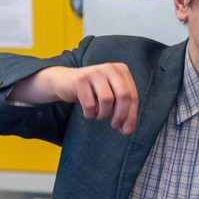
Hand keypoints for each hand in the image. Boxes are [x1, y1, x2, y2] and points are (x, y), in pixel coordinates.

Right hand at [13, 63, 138, 134]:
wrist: (65, 82)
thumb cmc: (93, 92)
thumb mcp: (111, 98)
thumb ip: (122, 112)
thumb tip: (127, 131)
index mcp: (121, 70)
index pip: (133, 96)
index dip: (131, 115)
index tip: (126, 129)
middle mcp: (110, 68)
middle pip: (123, 96)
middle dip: (121, 115)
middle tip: (114, 125)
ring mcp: (95, 72)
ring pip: (107, 100)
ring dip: (103, 114)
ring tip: (98, 115)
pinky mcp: (80, 79)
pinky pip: (90, 104)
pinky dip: (90, 114)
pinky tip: (88, 113)